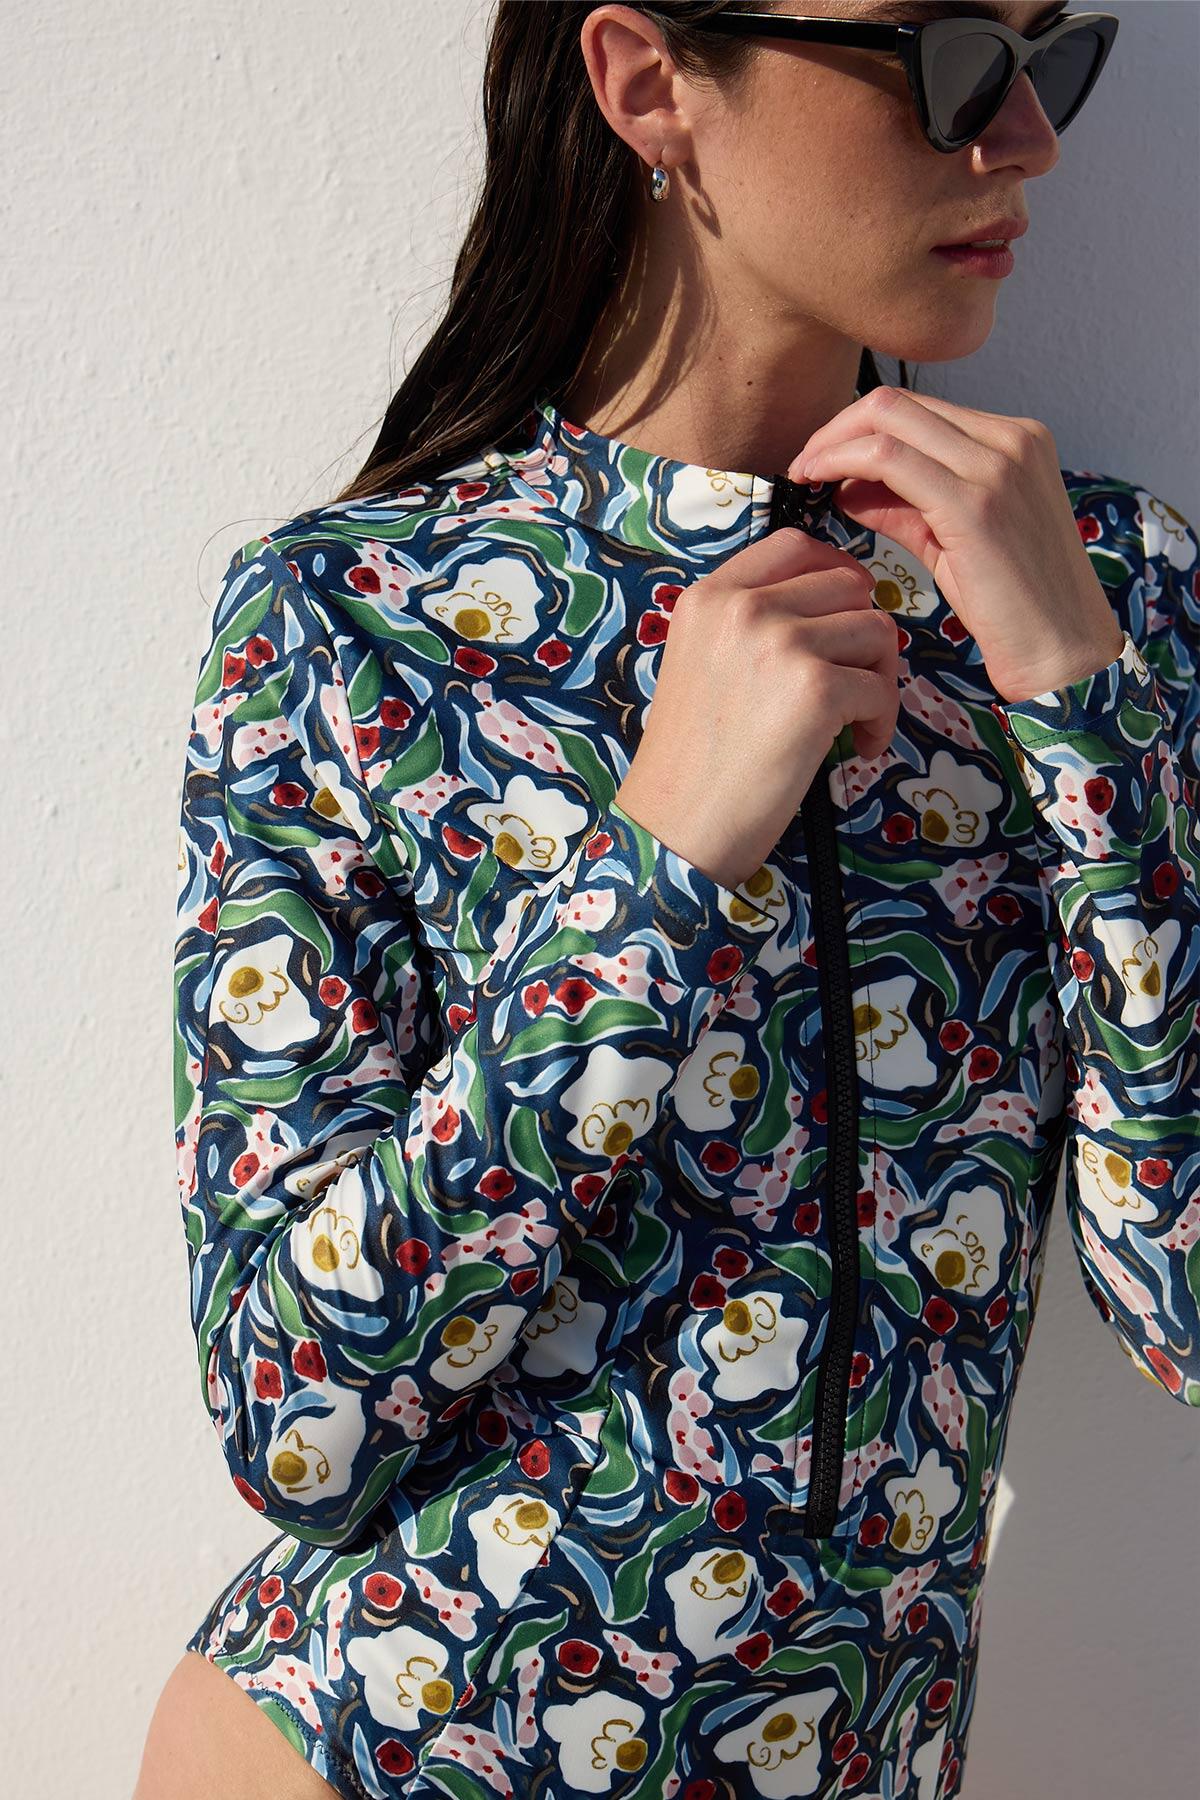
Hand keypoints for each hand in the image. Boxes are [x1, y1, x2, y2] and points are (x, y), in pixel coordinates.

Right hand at [616, 527, 898, 895]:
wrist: (677, 825)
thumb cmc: (692, 760)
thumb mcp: (702, 664)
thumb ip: (748, 625)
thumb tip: (831, 612)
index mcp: (710, 597)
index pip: (795, 546)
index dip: (835, 574)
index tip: (842, 617)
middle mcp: (743, 607)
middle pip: (849, 584)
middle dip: (864, 634)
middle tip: (855, 682)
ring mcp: (780, 643)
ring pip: (876, 630)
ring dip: (880, 678)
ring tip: (856, 722)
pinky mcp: (815, 688)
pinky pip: (880, 686)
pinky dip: (881, 721)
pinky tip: (857, 749)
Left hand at [790, 386, 1126, 704]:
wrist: (1062, 650)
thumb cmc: (1013, 606)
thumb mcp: (953, 540)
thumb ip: (905, 505)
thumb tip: (848, 485)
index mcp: (1016, 440)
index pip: (919, 409)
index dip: (860, 427)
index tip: (823, 456)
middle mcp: (1012, 439)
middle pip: (899, 402)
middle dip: (838, 427)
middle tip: (804, 462)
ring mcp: (997, 464)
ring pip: (888, 420)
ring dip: (833, 442)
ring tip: (804, 473)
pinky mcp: (975, 501)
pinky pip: (888, 459)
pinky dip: (842, 462)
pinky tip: (819, 484)